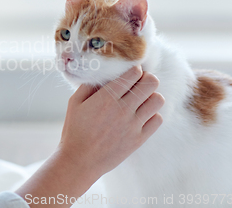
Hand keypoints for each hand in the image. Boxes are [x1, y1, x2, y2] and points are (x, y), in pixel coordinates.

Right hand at [58, 66, 163, 180]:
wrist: (80, 161)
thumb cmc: (74, 130)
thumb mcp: (74, 102)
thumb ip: (88, 85)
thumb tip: (102, 74)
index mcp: (106, 97)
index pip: (133, 73)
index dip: (134, 69)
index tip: (130, 73)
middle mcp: (123, 109)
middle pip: (150, 83)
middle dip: (146, 78)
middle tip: (139, 83)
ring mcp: (133, 125)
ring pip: (157, 100)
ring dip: (151, 96)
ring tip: (141, 100)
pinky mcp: (139, 139)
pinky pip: (157, 119)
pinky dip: (152, 115)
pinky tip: (141, 116)